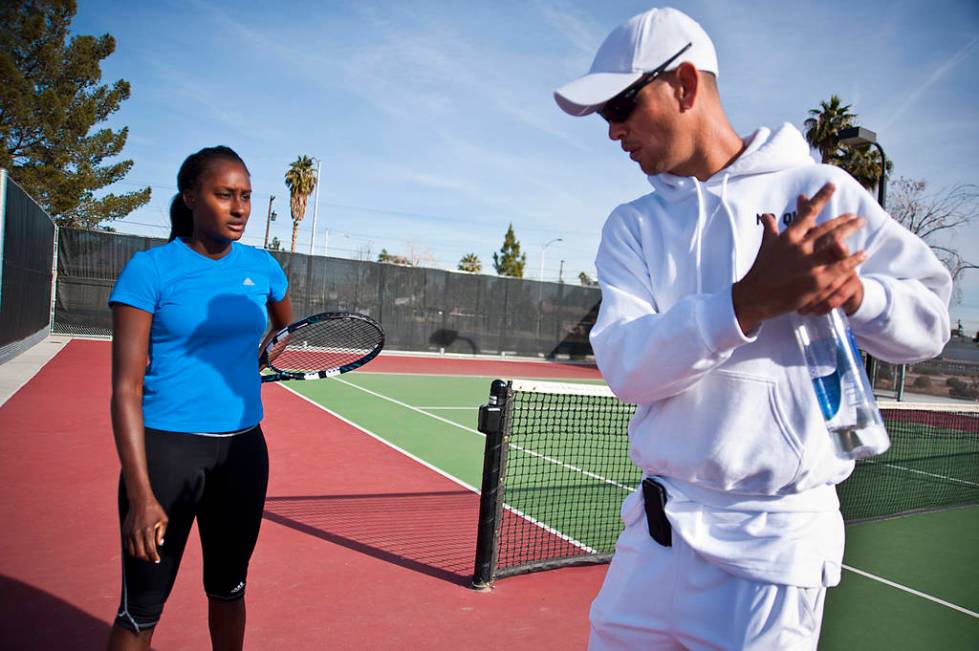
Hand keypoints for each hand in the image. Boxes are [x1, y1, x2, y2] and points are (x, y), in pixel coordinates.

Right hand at [123, 496, 167, 562]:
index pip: (150, 550)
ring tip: (145, 554)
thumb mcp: (163, 520)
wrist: (140, 500)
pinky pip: (126, 546)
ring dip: (139, 555)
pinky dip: (132, 550)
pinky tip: (138, 548)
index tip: (157, 560)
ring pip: (132, 552)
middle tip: (152, 558)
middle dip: (147, 558)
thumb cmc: (154, 509)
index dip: (154, 557)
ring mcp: (129, 533)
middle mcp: (137, 533)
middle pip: (140, 554)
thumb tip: (159, 544)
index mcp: (148, 531)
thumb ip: (162, 533)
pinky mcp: (124, 532)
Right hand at [733, 183, 865, 331]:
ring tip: (860, 224)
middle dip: (844, 219)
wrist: (755, 296)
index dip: (821, 197)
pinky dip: (853, 259)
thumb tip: (766, 215)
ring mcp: (809, 263)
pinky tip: (863, 253)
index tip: (831, 186)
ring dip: (850, 231)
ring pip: (836, 242)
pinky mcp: (817, 279)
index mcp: (788, 237)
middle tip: (856, 216)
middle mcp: (800, 246)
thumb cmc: (760, 271)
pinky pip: (840, 266)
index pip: (807, 212)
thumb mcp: (765, 247)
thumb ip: (769, 229)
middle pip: (827, 227)